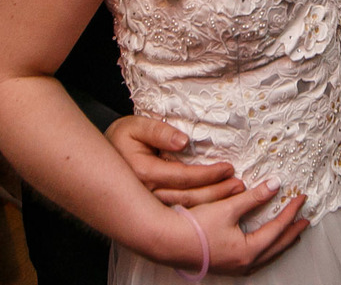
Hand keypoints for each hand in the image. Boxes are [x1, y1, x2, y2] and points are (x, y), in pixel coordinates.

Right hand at [106, 115, 242, 206]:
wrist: (99, 162)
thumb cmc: (121, 139)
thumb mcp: (135, 126)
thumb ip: (159, 131)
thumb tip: (183, 142)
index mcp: (145, 173)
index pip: (184, 177)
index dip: (209, 174)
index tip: (228, 168)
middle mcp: (147, 194)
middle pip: (189, 198)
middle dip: (218, 193)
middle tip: (240, 186)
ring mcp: (149, 206)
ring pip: (186, 210)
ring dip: (213, 204)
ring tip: (234, 197)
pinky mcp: (152, 211)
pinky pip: (180, 215)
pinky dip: (201, 213)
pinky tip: (217, 210)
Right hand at [182, 181, 309, 275]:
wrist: (167, 242)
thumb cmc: (194, 227)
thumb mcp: (228, 208)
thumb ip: (253, 197)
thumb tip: (275, 185)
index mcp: (249, 251)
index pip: (278, 228)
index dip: (291, 212)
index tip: (301, 198)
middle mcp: (245, 263)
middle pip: (277, 247)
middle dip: (292, 232)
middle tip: (305, 219)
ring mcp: (235, 267)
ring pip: (268, 255)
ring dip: (281, 242)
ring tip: (290, 233)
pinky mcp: (226, 265)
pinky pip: (256, 259)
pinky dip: (266, 248)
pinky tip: (264, 244)